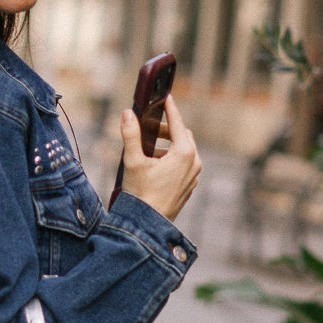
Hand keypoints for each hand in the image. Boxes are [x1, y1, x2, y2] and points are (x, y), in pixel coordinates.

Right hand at [118, 99, 200, 221]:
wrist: (147, 225)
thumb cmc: (141, 194)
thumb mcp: (133, 161)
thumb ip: (130, 135)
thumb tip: (128, 114)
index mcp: (184, 153)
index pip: (177, 123)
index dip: (170, 109)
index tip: (165, 98)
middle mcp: (194, 163)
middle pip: (183, 136)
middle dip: (168, 129)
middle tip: (151, 128)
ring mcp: (194, 176)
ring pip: (185, 151)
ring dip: (169, 145)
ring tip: (149, 150)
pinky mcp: (189, 186)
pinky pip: (185, 165)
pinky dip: (173, 159)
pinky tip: (155, 166)